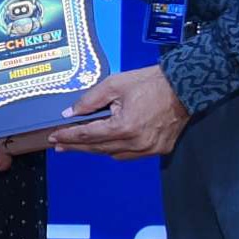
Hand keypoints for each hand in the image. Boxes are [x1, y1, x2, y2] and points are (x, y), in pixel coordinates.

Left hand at [49, 66, 188, 158]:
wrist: (184, 86)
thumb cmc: (151, 82)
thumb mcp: (115, 84)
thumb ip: (90, 100)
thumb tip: (70, 113)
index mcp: (124, 127)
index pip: (88, 135)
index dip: (69, 136)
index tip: (55, 137)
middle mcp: (136, 143)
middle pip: (98, 149)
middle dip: (77, 146)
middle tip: (60, 145)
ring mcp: (149, 149)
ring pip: (113, 154)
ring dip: (96, 149)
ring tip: (80, 144)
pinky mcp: (159, 149)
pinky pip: (130, 155)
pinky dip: (116, 150)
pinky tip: (107, 144)